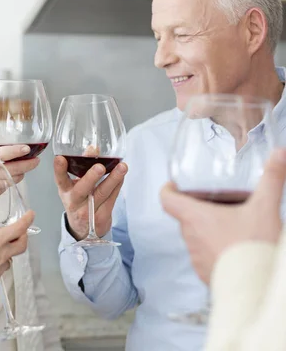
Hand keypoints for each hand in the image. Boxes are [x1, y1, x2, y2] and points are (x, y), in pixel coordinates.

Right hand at [0, 135, 38, 221]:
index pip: (1, 153)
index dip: (16, 150)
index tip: (26, 148)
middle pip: (13, 166)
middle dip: (28, 163)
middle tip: (36, 160)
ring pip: (14, 176)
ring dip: (22, 172)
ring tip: (27, 166)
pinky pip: (9, 185)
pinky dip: (14, 180)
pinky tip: (15, 176)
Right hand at [0, 210, 33, 301]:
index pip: (19, 228)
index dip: (27, 220)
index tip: (31, 214)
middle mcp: (3, 254)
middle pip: (22, 244)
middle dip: (24, 236)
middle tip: (19, 231)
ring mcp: (0, 268)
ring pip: (12, 257)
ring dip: (10, 250)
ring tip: (0, 246)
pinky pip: (2, 267)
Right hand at [53, 155, 127, 239]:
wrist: (83, 230)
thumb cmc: (79, 201)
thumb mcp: (75, 186)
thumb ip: (82, 167)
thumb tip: (93, 148)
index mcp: (65, 191)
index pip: (60, 179)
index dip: (59, 169)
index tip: (60, 158)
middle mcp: (74, 201)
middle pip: (82, 190)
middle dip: (91, 177)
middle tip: (99, 167)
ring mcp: (88, 211)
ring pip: (101, 193)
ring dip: (113, 179)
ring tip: (122, 167)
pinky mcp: (101, 216)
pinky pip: (112, 198)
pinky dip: (118, 185)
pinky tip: (122, 175)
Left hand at [160, 148, 285, 283]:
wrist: (257, 286)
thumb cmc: (253, 246)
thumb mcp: (265, 208)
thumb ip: (272, 178)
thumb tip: (279, 153)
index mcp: (195, 217)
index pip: (166, 199)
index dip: (168, 189)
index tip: (174, 185)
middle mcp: (190, 237)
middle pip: (184, 217)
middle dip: (196, 209)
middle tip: (214, 201)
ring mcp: (196, 257)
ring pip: (194, 237)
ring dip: (207, 230)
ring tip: (228, 224)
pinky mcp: (205, 273)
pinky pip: (204, 256)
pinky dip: (214, 249)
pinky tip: (234, 246)